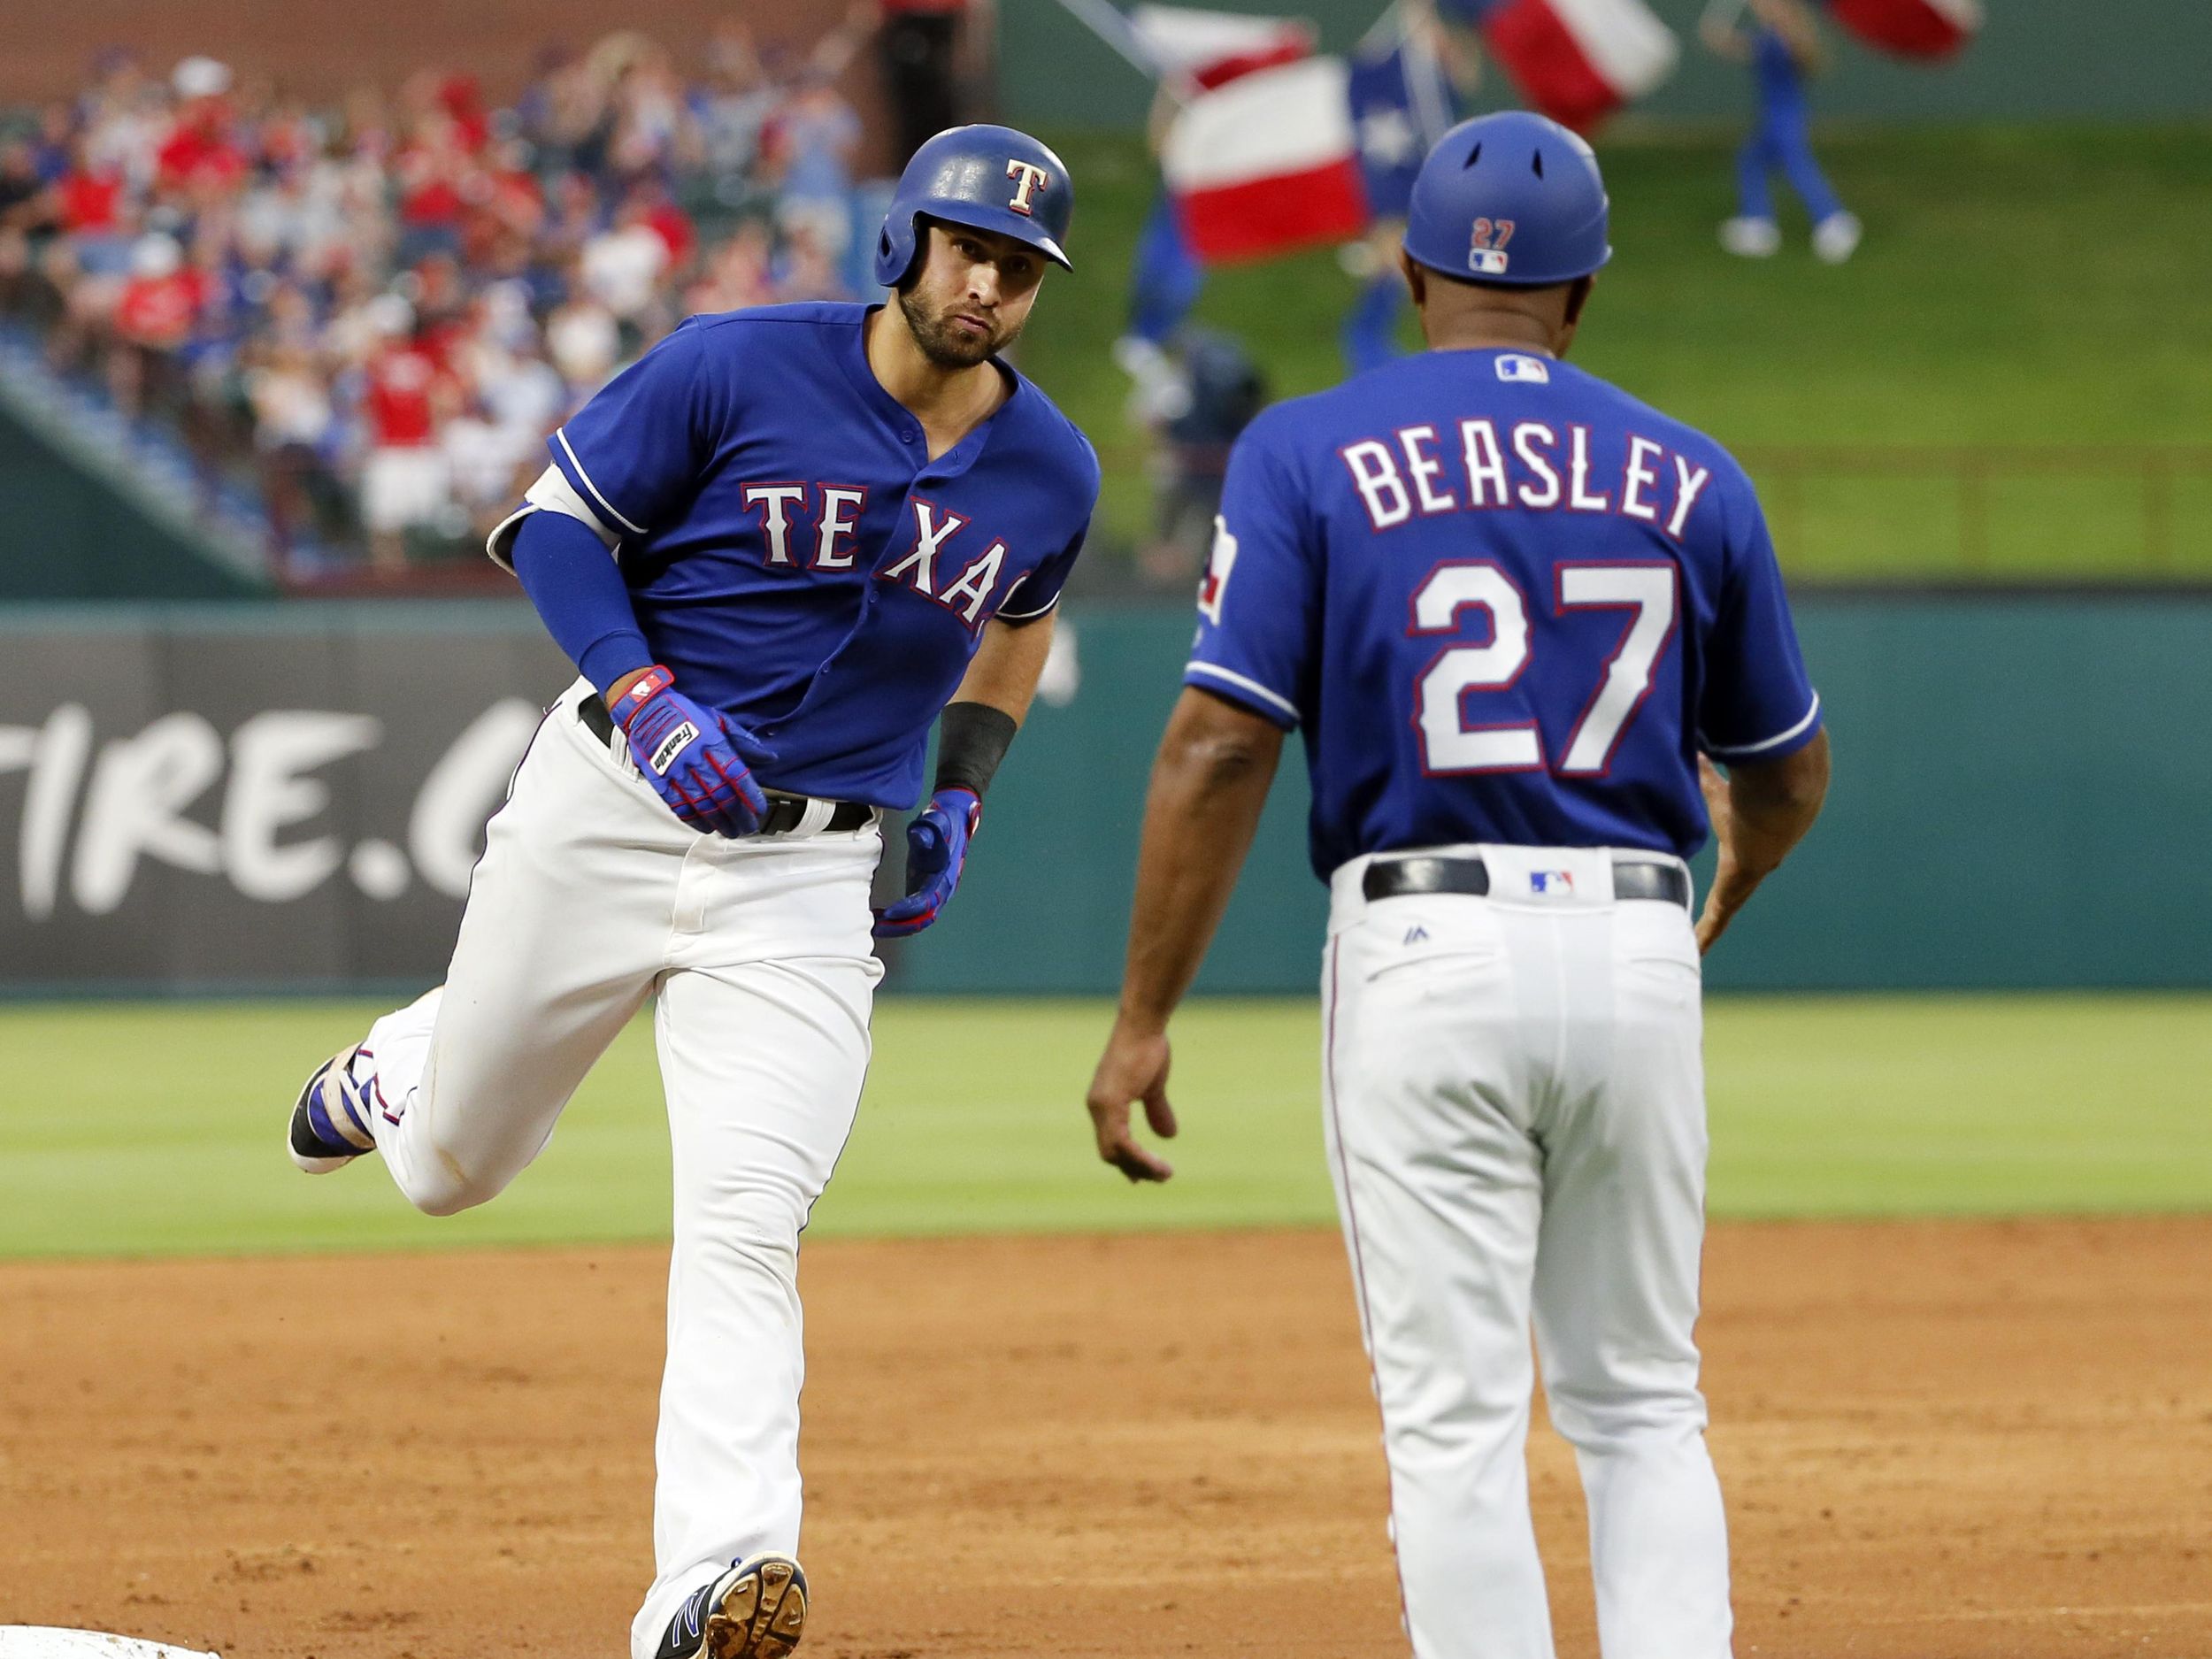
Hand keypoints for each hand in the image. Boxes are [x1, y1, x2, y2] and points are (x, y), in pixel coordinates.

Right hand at [611, 666, 775, 837]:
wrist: (646, 709)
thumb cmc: (685, 714)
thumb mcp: (718, 719)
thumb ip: (744, 740)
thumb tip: (769, 758)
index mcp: (711, 741)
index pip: (735, 773)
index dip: (749, 794)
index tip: (759, 808)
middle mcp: (693, 757)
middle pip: (720, 793)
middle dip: (738, 814)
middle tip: (749, 826)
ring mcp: (674, 770)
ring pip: (701, 803)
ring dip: (719, 822)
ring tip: (731, 832)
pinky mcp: (659, 779)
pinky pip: (677, 805)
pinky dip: (693, 819)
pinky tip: (706, 827)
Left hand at [872, 787, 979, 937]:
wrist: (955, 819)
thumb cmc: (944, 820)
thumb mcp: (937, 820)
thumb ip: (929, 830)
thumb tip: (918, 837)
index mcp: (946, 875)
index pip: (928, 900)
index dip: (908, 909)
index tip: (888, 912)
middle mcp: (943, 888)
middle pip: (924, 917)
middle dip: (900, 925)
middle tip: (875, 928)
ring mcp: (935, 891)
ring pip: (919, 919)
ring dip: (898, 926)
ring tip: (874, 926)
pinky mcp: (926, 889)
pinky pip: (914, 912)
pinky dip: (899, 919)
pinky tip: (879, 916)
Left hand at [1085, 1018, 1177, 1182]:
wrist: (1143, 1026)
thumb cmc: (1147, 1049)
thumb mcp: (1153, 1087)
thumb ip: (1157, 1110)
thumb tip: (1169, 1136)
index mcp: (1103, 1104)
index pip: (1110, 1143)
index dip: (1128, 1162)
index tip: (1148, 1176)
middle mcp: (1097, 1107)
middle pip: (1110, 1153)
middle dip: (1135, 1169)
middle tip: (1160, 1177)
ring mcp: (1101, 1106)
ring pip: (1115, 1152)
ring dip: (1141, 1167)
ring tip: (1165, 1174)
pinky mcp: (1110, 1103)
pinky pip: (1122, 1142)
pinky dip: (1139, 1157)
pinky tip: (1157, 1163)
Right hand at [1695, 753, 1738, 953]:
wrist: (1781, 798)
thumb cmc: (1754, 788)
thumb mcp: (1720, 788)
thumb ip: (1707, 774)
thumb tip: (1694, 749)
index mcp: (1752, 842)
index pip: (1743, 860)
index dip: (1737, 868)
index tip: (1735, 872)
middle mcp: (1753, 865)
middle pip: (1734, 892)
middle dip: (1724, 905)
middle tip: (1711, 923)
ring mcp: (1745, 880)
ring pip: (1725, 909)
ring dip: (1712, 928)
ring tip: (1699, 948)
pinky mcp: (1736, 888)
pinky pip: (1719, 917)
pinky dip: (1707, 934)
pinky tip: (1697, 950)